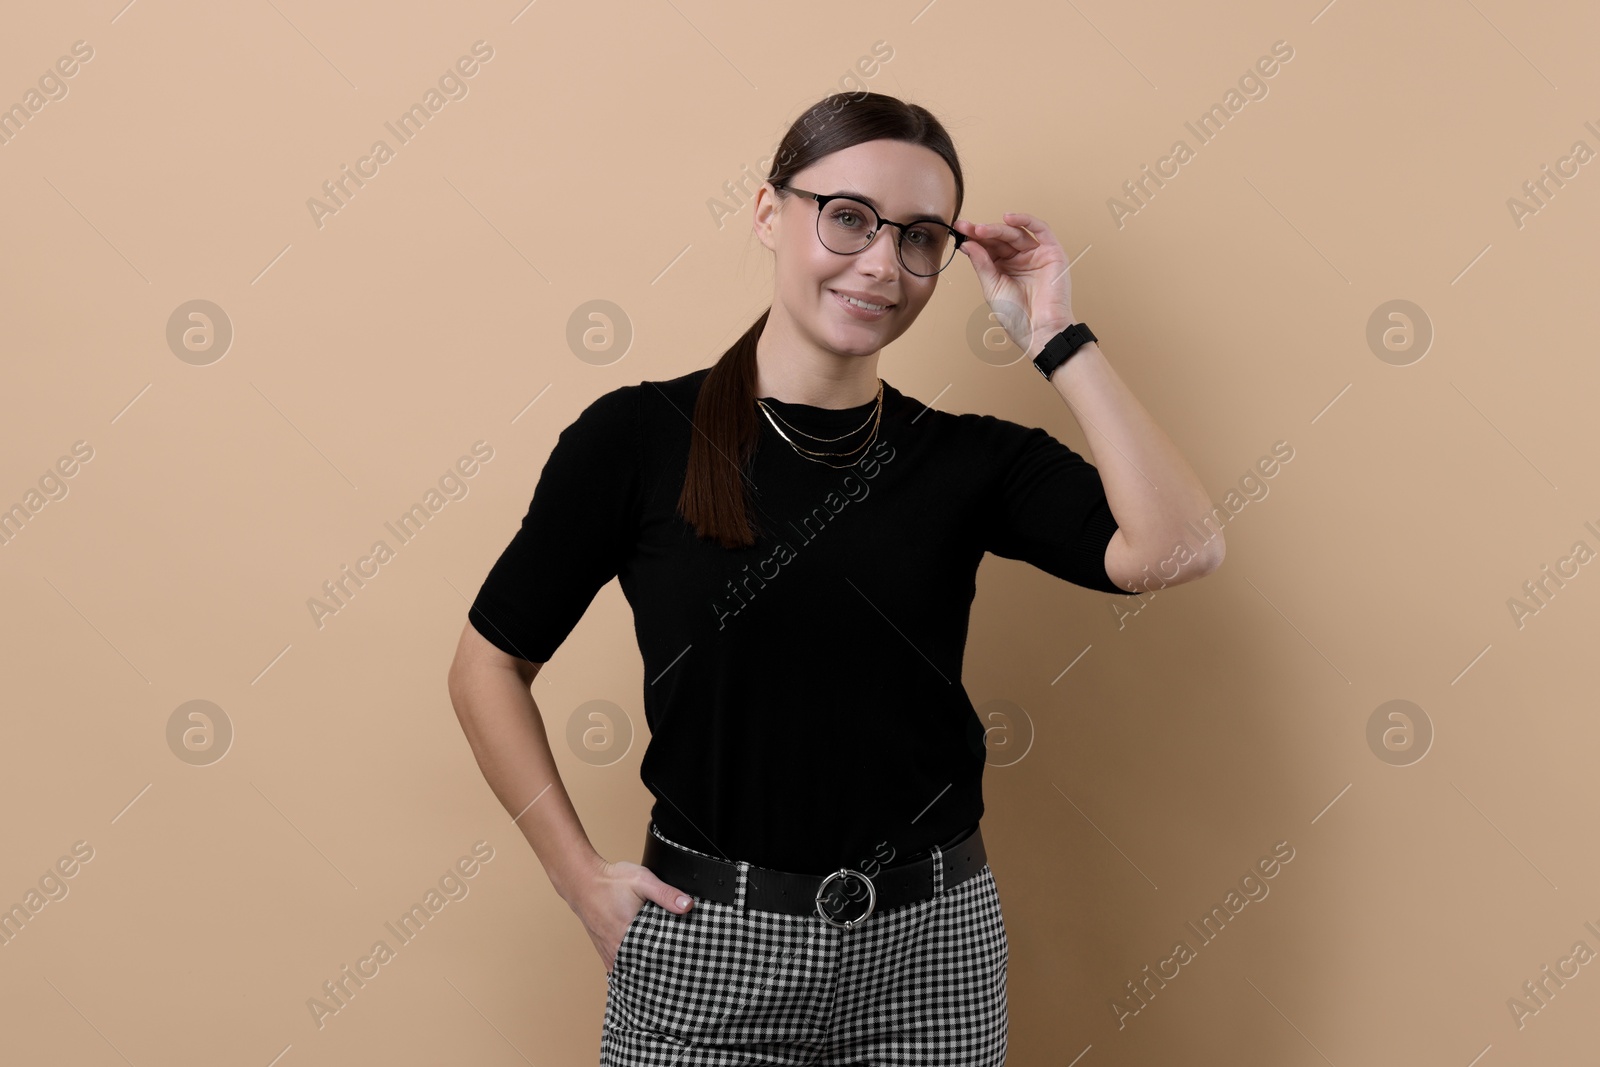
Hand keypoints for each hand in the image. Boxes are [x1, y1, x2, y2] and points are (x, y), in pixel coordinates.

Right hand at [575, 857, 693, 974]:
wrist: (582, 880)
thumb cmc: (611, 881)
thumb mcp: (642, 880)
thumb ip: (665, 893)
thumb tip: (688, 905)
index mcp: (629, 934)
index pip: (654, 959)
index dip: (668, 963)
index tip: (681, 964)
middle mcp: (617, 947)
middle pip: (642, 967)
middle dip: (657, 969)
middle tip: (675, 971)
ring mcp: (608, 950)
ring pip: (629, 969)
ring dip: (642, 970)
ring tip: (660, 973)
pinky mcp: (603, 949)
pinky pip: (618, 966)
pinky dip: (629, 967)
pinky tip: (639, 968)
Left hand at [954, 211, 1075, 357]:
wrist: (1039, 330)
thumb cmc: (1017, 316)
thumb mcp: (992, 287)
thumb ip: (982, 264)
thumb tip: (967, 243)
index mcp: (1004, 268)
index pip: (988, 247)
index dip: (973, 238)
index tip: (958, 230)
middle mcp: (1020, 259)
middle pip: (1000, 238)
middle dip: (982, 231)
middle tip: (966, 228)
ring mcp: (1036, 254)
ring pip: (1016, 233)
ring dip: (997, 228)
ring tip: (980, 230)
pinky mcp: (1052, 252)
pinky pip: (1041, 230)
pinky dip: (1025, 220)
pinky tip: (1007, 218)